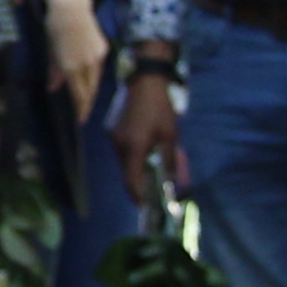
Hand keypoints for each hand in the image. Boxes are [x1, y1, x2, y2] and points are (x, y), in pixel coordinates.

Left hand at [40, 0, 107, 121]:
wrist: (70, 7)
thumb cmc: (55, 29)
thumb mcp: (51, 52)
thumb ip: (54, 72)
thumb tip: (53, 89)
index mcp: (72, 66)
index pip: (79, 94)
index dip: (80, 108)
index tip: (79, 120)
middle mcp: (87, 63)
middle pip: (90, 90)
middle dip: (87, 104)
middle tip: (83, 114)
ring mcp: (98, 56)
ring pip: (96, 80)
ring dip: (91, 91)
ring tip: (85, 100)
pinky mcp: (103, 48)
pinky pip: (98, 68)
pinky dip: (93, 75)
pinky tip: (89, 79)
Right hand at [112, 68, 183, 206]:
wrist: (145, 80)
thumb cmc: (160, 108)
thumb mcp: (171, 136)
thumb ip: (170, 161)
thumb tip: (173, 182)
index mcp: (132, 149)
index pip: (131, 182)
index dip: (138, 197)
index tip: (146, 206)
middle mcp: (119, 147)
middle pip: (128, 173)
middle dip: (142, 183)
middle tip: (156, 188)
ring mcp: (114, 138)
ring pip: (126, 162)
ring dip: (140, 167)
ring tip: (157, 166)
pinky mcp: (114, 130)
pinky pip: (125, 150)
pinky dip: (136, 155)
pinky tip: (149, 150)